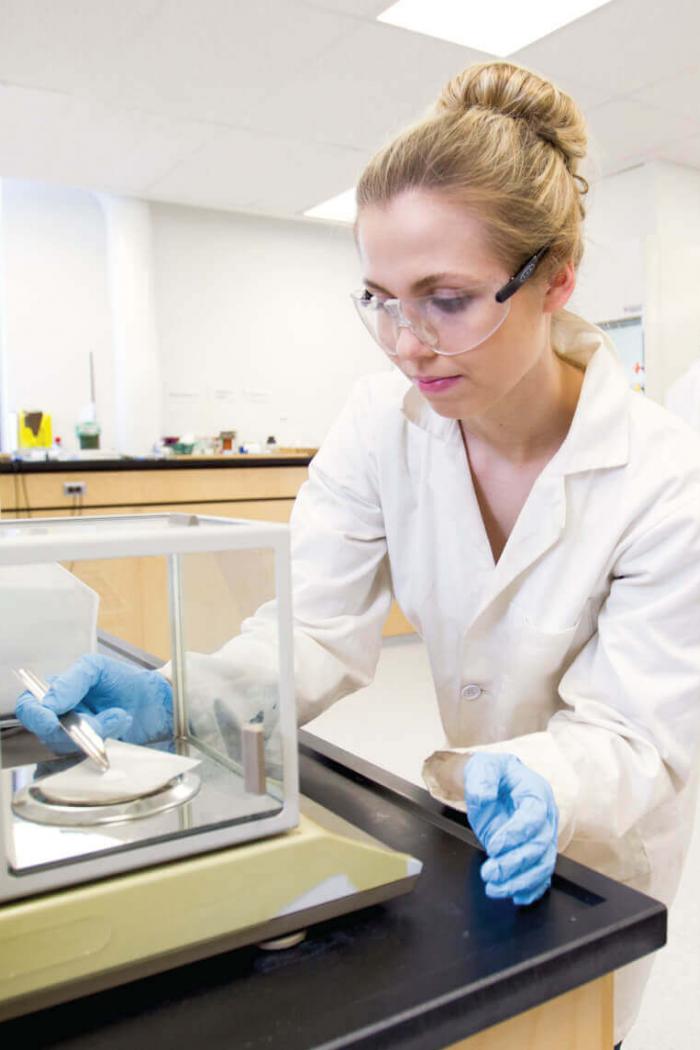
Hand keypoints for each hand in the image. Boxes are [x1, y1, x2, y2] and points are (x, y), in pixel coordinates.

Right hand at [15, 654, 172, 752]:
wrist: (158, 700)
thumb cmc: (125, 681)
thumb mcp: (97, 668)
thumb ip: (71, 680)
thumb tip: (49, 702)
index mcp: (57, 694)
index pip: (30, 707)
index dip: (35, 715)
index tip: (51, 720)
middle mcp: (62, 719)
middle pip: (47, 733)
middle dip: (70, 730)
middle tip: (93, 721)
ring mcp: (78, 739)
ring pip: (69, 747)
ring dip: (96, 730)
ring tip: (119, 715)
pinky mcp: (94, 754)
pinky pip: (88, 757)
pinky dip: (105, 742)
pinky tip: (121, 725)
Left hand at [464, 752, 557, 905]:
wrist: (489, 784)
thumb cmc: (489, 774)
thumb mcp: (482, 767)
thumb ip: (482, 779)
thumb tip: (483, 795)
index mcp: (536, 792)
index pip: (534, 816)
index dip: (516, 834)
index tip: (493, 846)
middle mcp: (545, 817)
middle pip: (540, 846)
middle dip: (515, 864)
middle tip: (489, 872)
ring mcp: (542, 836)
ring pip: (542, 865)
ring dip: (520, 882)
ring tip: (494, 888)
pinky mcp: (535, 853)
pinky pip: (541, 876)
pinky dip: (531, 890)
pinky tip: (516, 896)